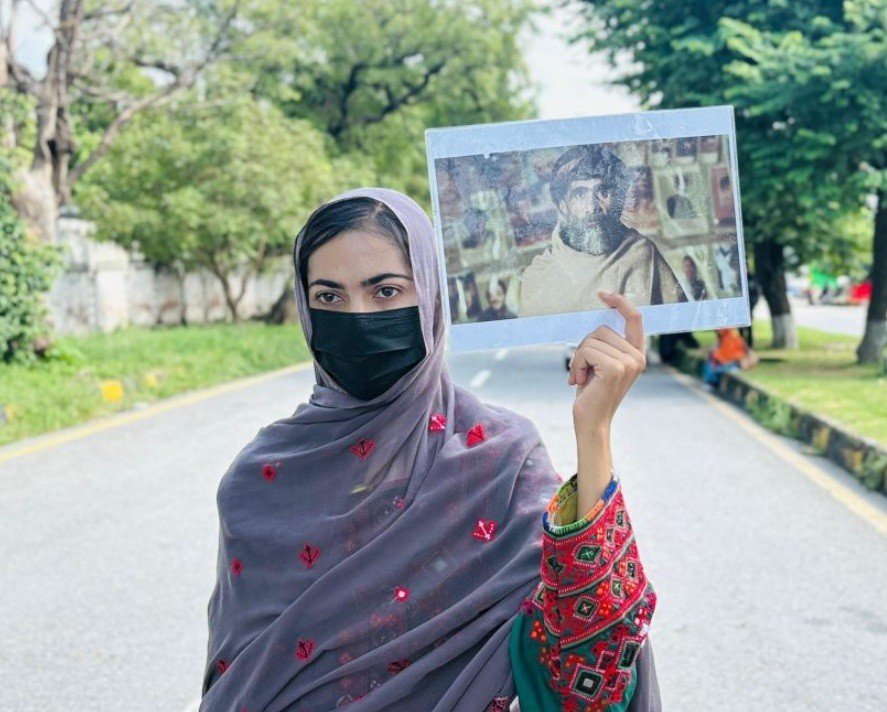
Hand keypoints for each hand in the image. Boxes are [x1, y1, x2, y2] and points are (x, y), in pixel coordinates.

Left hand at [568, 291, 646, 434]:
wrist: (591, 421)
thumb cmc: (592, 392)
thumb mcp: (600, 363)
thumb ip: (604, 344)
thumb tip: (596, 321)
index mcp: (636, 353)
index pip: (634, 318)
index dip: (621, 302)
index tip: (603, 294)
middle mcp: (637, 356)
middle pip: (602, 329)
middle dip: (585, 347)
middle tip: (583, 371)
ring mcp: (629, 362)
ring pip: (592, 339)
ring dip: (579, 357)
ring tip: (581, 377)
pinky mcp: (616, 368)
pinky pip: (586, 350)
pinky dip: (576, 364)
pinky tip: (578, 381)